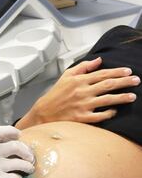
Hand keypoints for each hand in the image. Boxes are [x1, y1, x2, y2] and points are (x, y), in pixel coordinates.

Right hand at [16, 57, 139, 128]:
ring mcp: (83, 105)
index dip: (117, 72)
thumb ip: (83, 66)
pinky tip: (115, 111)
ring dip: (122, 97)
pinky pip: (100, 115)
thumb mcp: (66, 75)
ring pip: (107, 100)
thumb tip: (98, 60)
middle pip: (108, 85)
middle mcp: (82, 91)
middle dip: (125, 82)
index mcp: (79, 80)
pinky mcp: (82, 117)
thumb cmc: (56, 94)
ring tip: (132, 96)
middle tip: (136, 80)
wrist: (44, 112)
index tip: (128, 71)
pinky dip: (109, 113)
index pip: (102, 74)